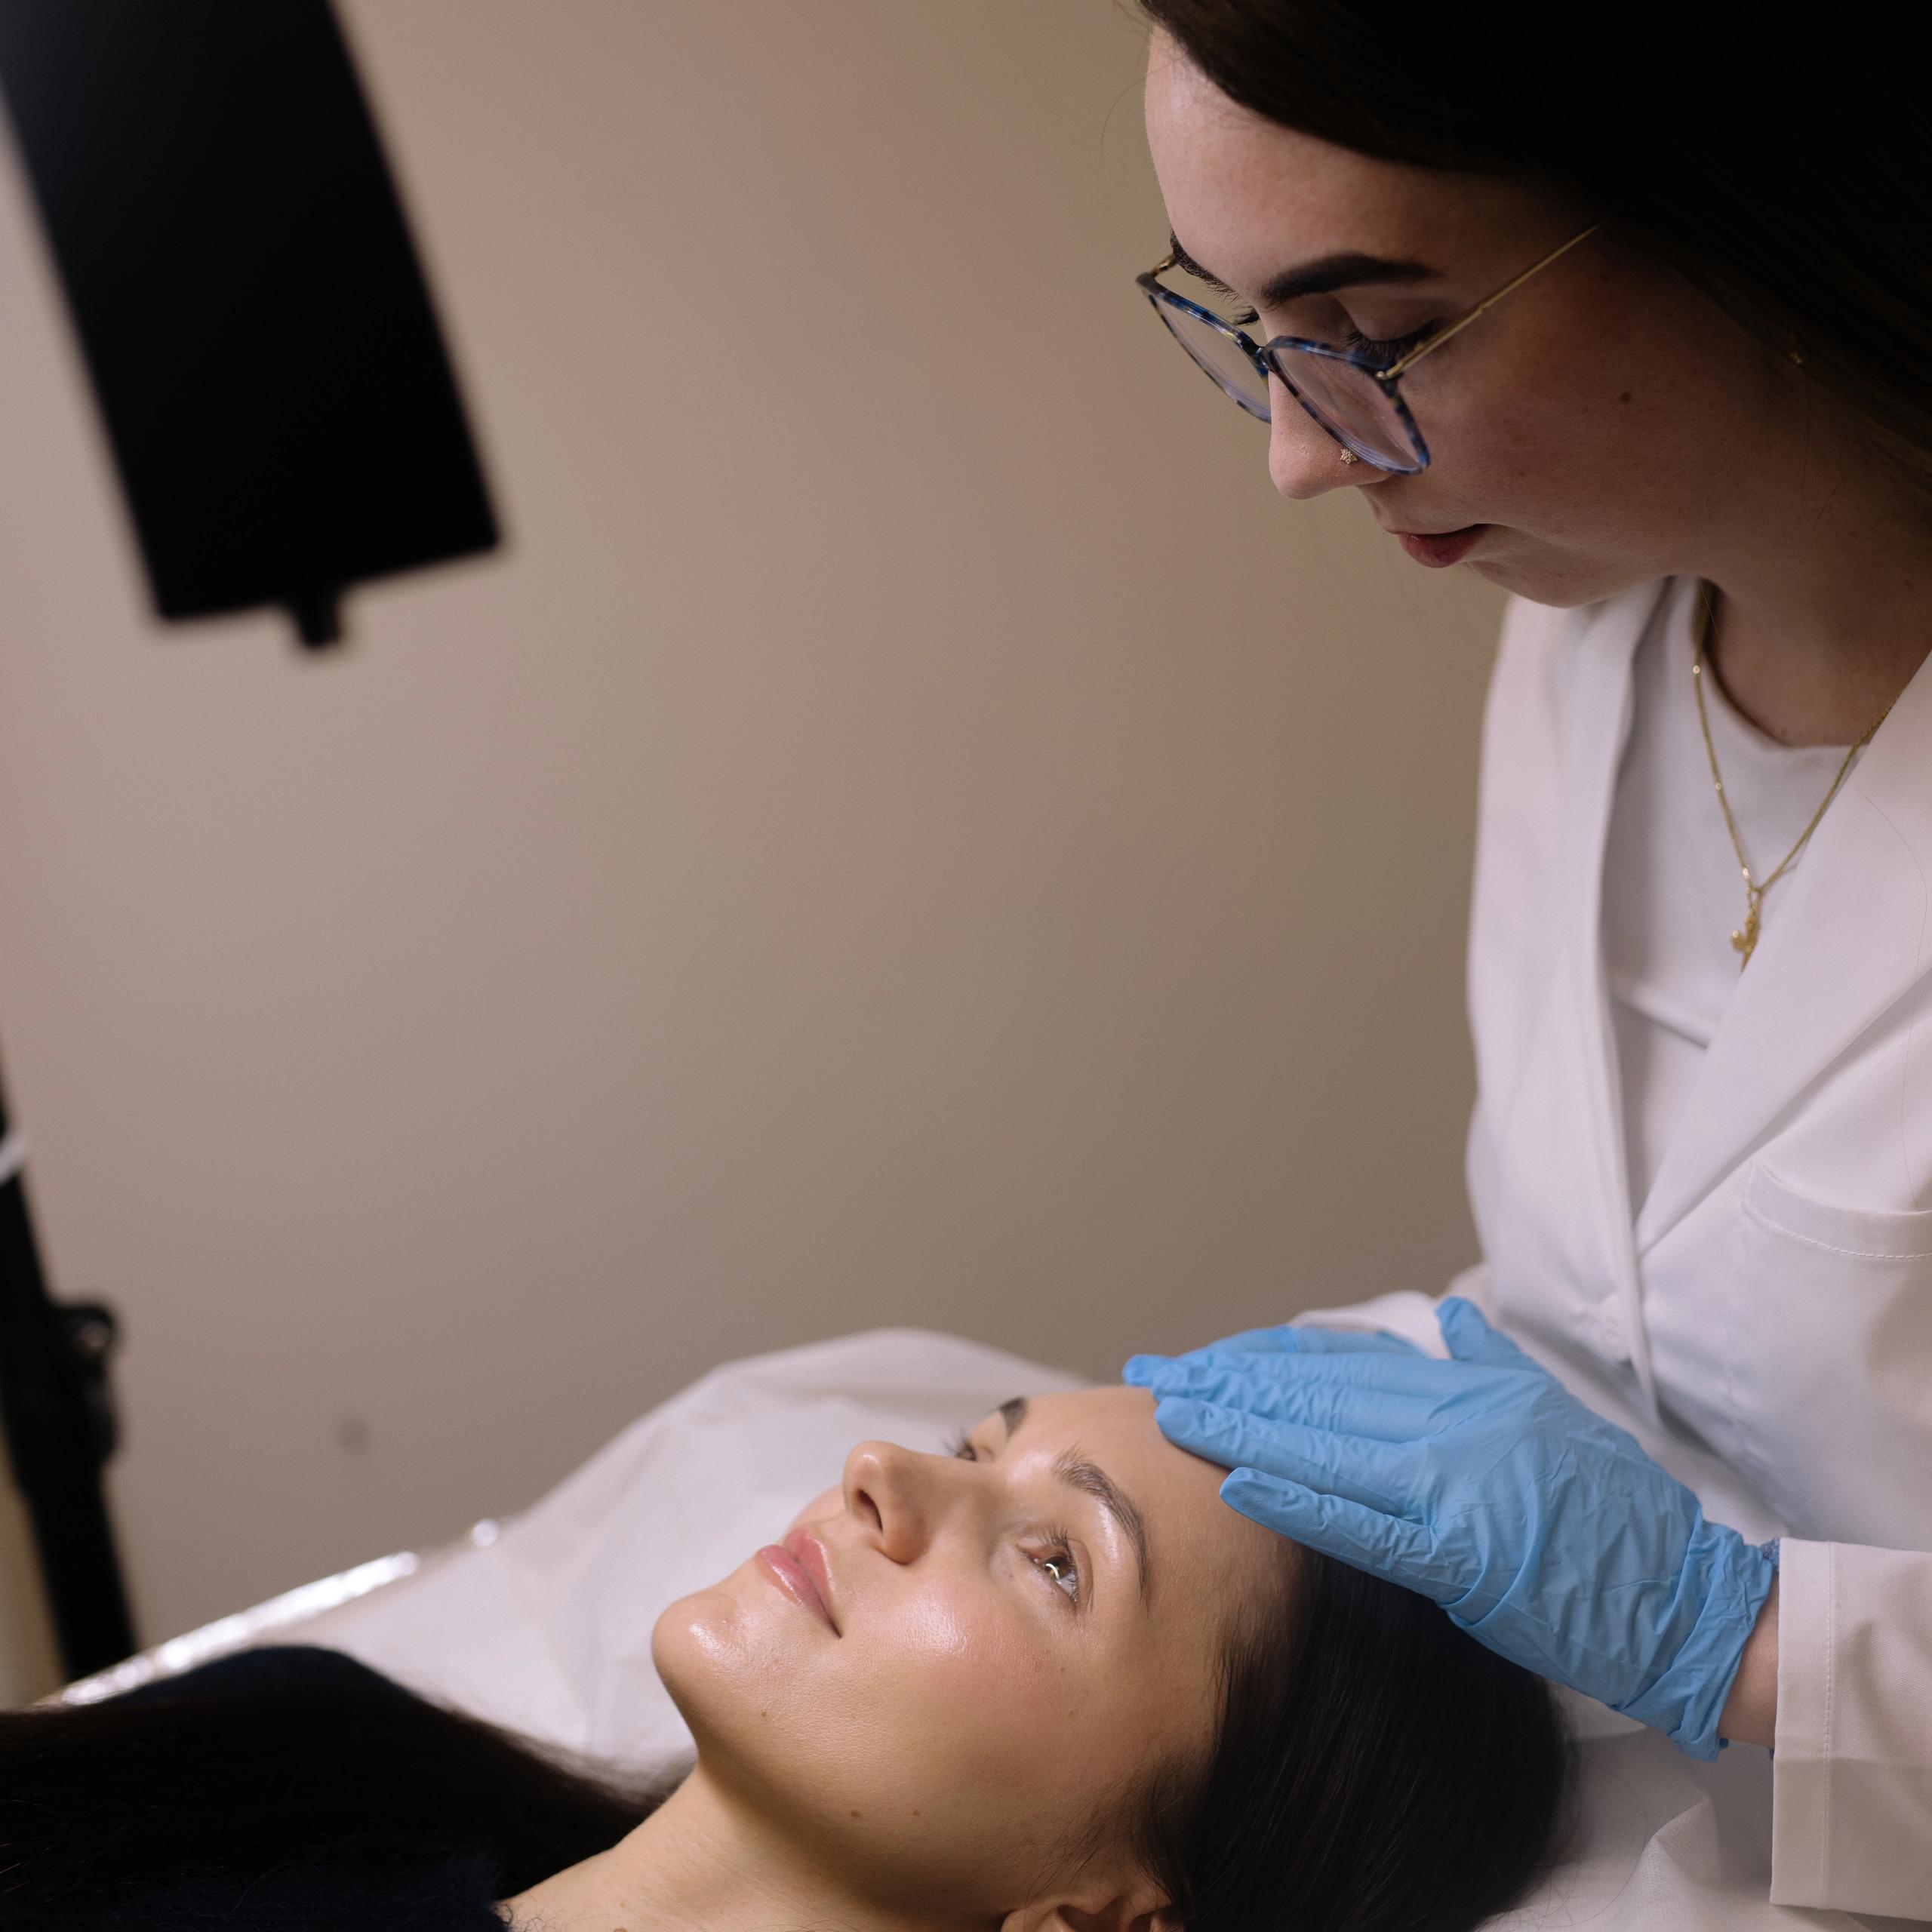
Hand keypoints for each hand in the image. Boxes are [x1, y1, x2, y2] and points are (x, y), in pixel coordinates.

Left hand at [1122, 1298, 1776, 1760]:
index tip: (1201, 1359)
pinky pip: (1363, 1523)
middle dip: (1225, 1384)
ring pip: (1324, 1446)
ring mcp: (1453, 1486)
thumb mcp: (1552, 1411)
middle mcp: (1451, 1422)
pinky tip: (1238, 1484)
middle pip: (1314, 1396)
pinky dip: (1298, 1499)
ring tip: (1170, 1416)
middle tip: (1153, 1379)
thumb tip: (1450, 1318)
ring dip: (1238, 1429)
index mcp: (1466, 1390)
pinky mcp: (1460, 1554)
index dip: (1261, 1359)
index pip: (1339, 1364)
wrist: (1685, 1599)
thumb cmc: (1617, 1514)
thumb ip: (1491, 1361)